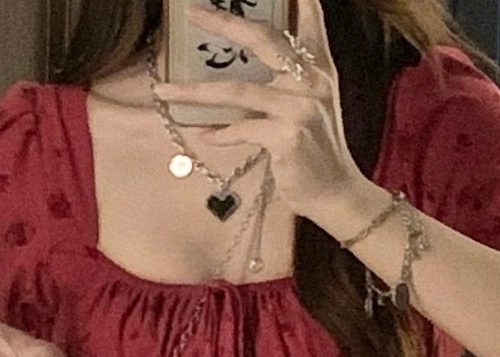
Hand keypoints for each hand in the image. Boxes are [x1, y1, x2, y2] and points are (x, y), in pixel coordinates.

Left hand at [153, 0, 374, 230]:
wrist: (336, 194)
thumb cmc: (315, 153)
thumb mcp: (308, 109)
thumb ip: (283, 84)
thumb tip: (238, 75)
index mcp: (318, 69)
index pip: (309, 22)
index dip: (299, 0)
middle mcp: (311, 81)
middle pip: (262, 39)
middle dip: (224, 22)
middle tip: (192, 11)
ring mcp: (299, 108)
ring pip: (237, 91)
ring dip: (195, 92)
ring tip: (164, 90)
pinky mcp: (287, 137)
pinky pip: (241, 129)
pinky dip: (221, 133)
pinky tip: (205, 135)